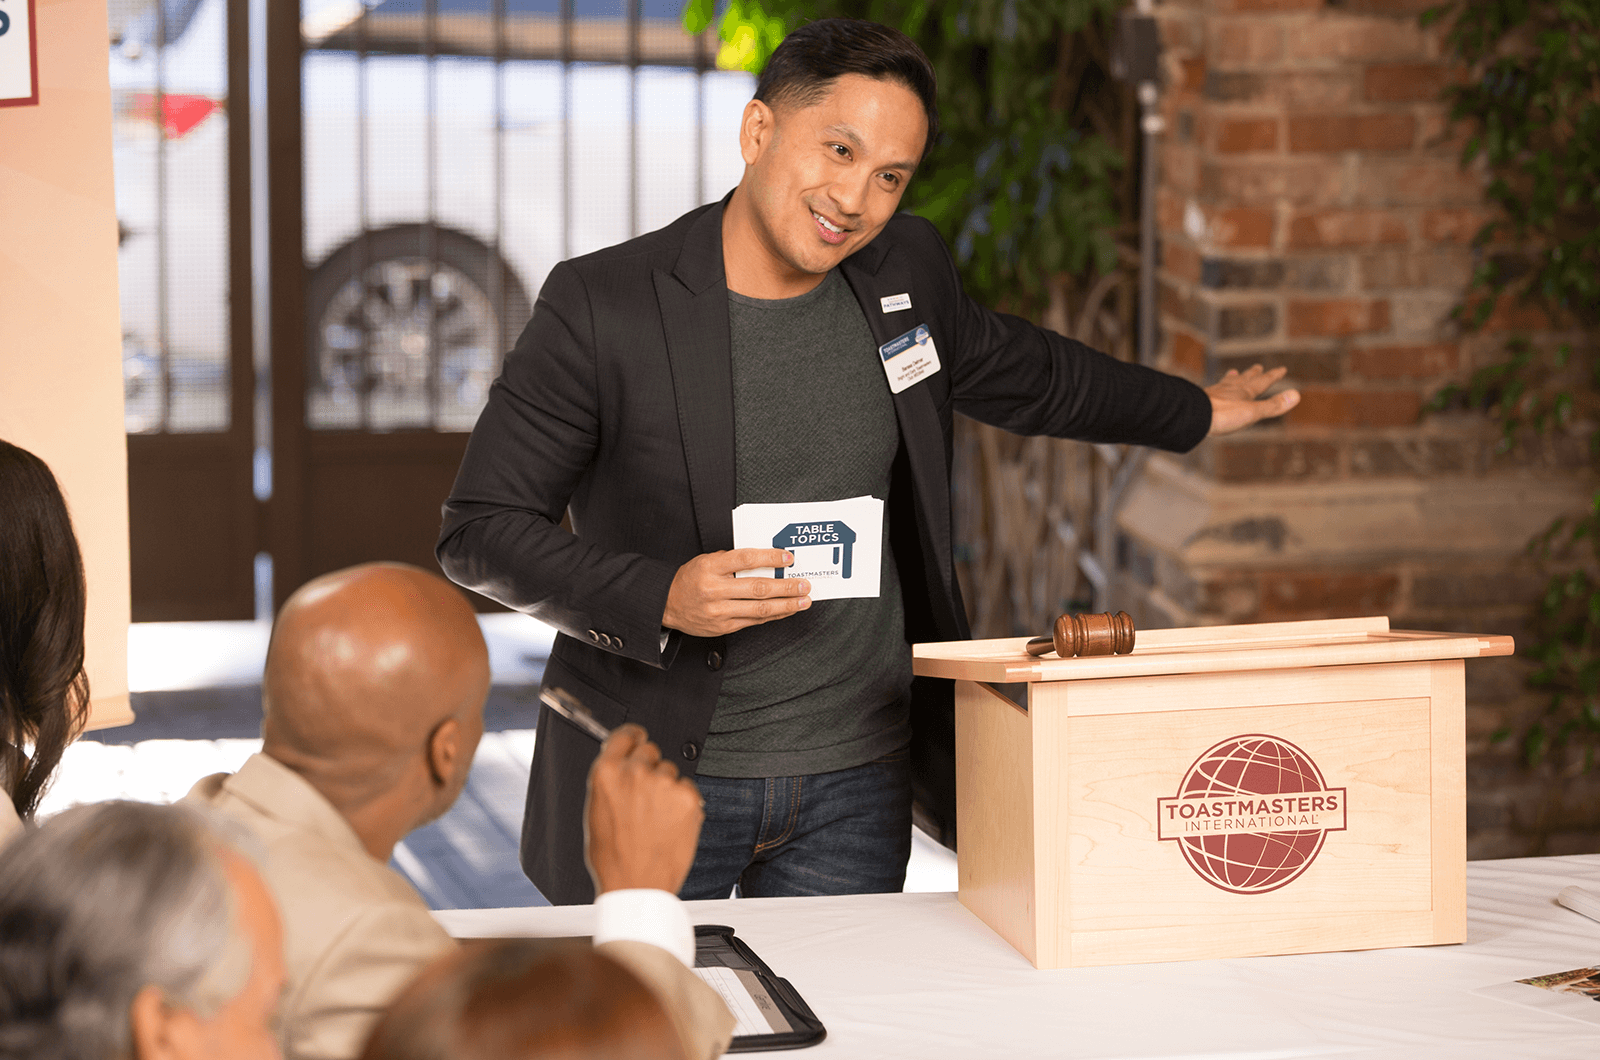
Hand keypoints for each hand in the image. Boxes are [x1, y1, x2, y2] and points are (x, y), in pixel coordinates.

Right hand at [584, 724, 704, 893]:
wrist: (637, 885)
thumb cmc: (613, 856)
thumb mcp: (596, 811)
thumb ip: (610, 781)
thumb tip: (620, 762)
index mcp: (607, 773)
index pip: (625, 735)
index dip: (634, 737)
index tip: (638, 738)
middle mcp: (635, 772)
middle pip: (650, 750)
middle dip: (650, 767)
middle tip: (646, 797)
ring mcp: (663, 783)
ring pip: (670, 771)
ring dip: (667, 788)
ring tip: (656, 819)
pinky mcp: (687, 797)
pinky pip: (688, 789)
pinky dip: (682, 803)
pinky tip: (670, 824)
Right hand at [662, 548, 810, 637]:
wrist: (667, 604)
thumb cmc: (690, 579)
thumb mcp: (707, 560)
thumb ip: (733, 560)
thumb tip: (767, 562)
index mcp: (710, 567)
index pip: (745, 559)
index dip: (769, 558)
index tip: (788, 558)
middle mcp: (714, 590)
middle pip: (757, 588)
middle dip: (786, 587)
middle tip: (804, 585)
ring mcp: (719, 611)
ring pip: (759, 609)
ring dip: (786, 605)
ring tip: (803, 601)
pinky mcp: (723, 627)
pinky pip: (754, 621)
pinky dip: (773, 616)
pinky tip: (786, 610)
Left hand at [1206, 364, 1300, 435]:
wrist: (1193, 415)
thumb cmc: (1223, 414)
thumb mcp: (1252, 412)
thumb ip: (1273, 405)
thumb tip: (1296, 395)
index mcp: (1244, 392)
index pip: (1262, 382)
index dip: (1273, 376)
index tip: (1282, 368)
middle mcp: (1230, 389)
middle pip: (1244, 380)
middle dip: (1253, 374)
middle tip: (1257, 367)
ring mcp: (1215, 393)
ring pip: (1227, 383)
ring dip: (1233, 379)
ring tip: (1233, 373)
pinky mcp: (1202, 400)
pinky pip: (1212, 392)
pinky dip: (1216, 389)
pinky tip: (1210, 391)